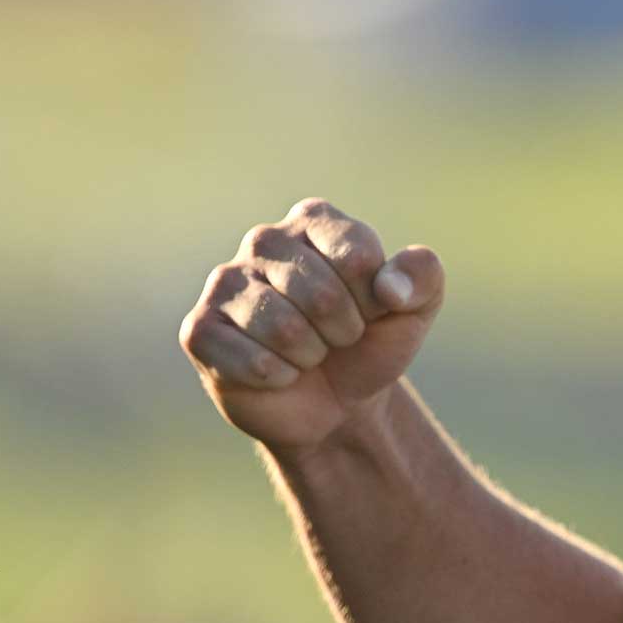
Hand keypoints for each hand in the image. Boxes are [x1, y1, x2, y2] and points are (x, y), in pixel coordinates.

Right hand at [178, 198, 443, 455]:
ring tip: (309, 353)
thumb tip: (389, 286)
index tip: (372, 309)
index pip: (357, 256)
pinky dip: (279, 378)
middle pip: (321, 293)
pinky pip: (252, 360)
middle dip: (344, 331)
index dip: (375, 299)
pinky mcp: (200, 330)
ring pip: (284, 328)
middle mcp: (264, 241)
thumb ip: (422, 278)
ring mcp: (225, 283)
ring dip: (311, 355)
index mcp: (314, 220)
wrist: (336, 401)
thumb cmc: (371, 341)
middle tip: (338, 338)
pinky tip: (277, 372)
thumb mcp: (415, 309)